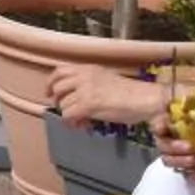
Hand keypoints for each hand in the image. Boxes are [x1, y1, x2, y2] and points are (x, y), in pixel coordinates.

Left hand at [45, 65, 160, 128]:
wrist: (145, 99)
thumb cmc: (131, 93)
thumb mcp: (106, 79)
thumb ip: (89, 84)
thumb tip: (76, 97)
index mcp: (88, 69)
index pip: (59, 71)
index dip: (51, 83)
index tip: (49, 93)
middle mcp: (83, 76)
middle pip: (57, 88)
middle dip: (58, 102)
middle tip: (67, 112)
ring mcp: (85, 89)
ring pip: (62, 104)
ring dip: (69, 115)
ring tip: (82, 121)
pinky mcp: (88, 104)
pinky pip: (68, 114)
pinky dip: (73, 122)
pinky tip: (84, 125)